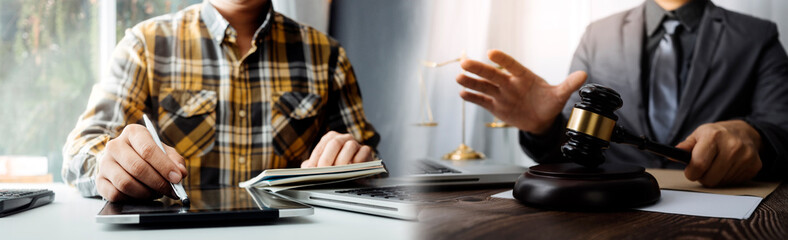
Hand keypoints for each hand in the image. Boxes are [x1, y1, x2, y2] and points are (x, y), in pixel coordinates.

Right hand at [96, 124, 187, 201]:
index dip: (164, 166)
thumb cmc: (147, 156)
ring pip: (125, 183)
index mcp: (133, 133)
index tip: (176, 178)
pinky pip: (115, 194)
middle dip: (158, 182)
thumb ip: (175, 161)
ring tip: (156, 192)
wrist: (123, 161)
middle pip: (137, 167)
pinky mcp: (99, 180)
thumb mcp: (164, 152)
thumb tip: (180, 172)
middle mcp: (115, 145)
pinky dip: (132, 198)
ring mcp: (104, 163)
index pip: (148, 149)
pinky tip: (141, 196)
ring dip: (145, 192)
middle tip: (170, 190)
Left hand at [301, 131, 373, 167]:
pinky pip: (363, 153)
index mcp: (330, 138)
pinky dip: (357, 162)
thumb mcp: (322, 165)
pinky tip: (352, 171)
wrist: (355, 172)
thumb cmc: (336, 168)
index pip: (321, 147)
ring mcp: (356, 143)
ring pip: (350, 146)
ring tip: (338, 173)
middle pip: (335, 142)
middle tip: (324, 172)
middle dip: (328, 159)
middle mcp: (343, 138)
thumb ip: (312, 166)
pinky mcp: (366, 151)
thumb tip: (306, 170)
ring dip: (343, 161)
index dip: (316, 160)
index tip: (313, 171)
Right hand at [457, 49, 586, 134]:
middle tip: (465, 62)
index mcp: (524, 76)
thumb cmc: (549, 103)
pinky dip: (473, 98)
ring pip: (484, 87)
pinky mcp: (496, 107)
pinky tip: (462, 94)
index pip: (512, 65)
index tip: (492, 54)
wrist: (541, 120)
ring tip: (459, 78)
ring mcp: (501, 95)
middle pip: (492, 75)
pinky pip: (482, 101)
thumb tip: (584, 75)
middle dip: (479, 69)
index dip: (503, 59)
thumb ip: (568, 85)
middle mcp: (509, 83)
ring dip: (471, 83)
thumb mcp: (560, 95)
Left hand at [676, 120, 762, 186]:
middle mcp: (732, 146)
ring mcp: (745, 157)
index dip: (691, 172)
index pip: (698, 164)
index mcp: (714, 136)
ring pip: (721, 183)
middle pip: (710, 179)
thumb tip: (671, 155)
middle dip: (702, 176)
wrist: (745, 132)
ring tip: (716, 165)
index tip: (690, 171)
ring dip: (715, 177)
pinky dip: (728, 178)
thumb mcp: (699, 134)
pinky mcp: (754, 166)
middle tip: (704, 168)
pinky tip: (728, 167)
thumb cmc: (718, 134)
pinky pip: (734, 183)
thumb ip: (685, 146)